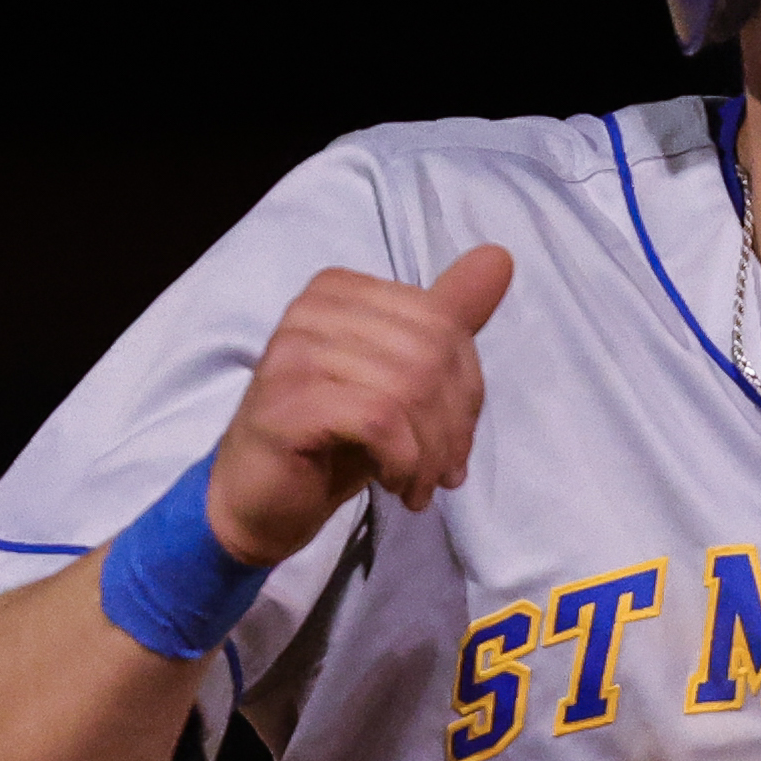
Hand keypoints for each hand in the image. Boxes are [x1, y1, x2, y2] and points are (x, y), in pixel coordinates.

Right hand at [207, 247, 514, 560]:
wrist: (261, 503)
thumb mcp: (401, 380)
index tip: (454, 443)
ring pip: (409, 389)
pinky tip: (395, 484)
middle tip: (445, 474)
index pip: (441, 324)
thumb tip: (499, 258)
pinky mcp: (286, 401)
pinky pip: (378, 419)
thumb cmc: (333, 441)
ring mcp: (292, 352)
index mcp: (340, 290)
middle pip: (431, 355)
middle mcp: (311, 309)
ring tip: (419, 487)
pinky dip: (403, 460)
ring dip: (429, 454)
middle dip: (452, 427)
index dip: (467, 391)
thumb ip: (445, 321)